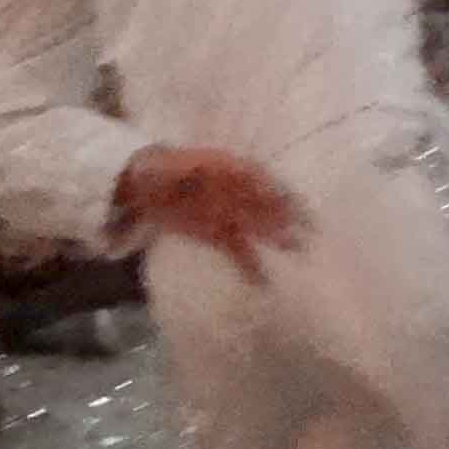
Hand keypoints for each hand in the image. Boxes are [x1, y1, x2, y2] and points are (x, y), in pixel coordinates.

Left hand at [116, 146, 306, 279]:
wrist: (143, 188)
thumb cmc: (162, 170)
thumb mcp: (173, 166)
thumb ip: (188, 170)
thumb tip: (201, 170)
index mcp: (228, 167)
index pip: (256, 177)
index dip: (272, 187)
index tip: (285, 197)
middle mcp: (236, 191)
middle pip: (263, 204)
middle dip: (283, 215)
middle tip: (304, 230)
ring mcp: (229, 214)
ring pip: (256, 228)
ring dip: (275, 238)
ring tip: (295, 251)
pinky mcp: (219, 236)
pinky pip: (238, 250)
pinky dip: (250, 266)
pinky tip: (263, 282)